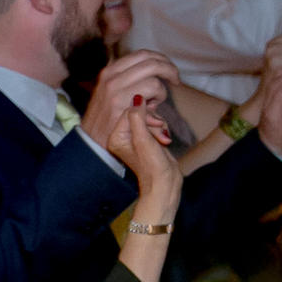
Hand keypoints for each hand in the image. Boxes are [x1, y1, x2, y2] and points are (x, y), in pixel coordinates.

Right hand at [78, 51, 178, 148]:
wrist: (91, 144)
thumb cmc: (107, 122)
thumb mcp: (113, 95)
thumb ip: (132, 82)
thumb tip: (156, 73)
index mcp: (110, 71)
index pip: (142, 54)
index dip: (161, 59)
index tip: (169, 69)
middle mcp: (111, 75)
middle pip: (150, 60)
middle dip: (169, 68)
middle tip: (176, 80)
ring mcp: (114, 87)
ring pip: (153, 74)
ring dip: (161, 88)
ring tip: (156, 101)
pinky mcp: (120, 101)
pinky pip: (152, 88)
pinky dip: (159, 96)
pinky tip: (153, 108)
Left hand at [105, 105, 178, 220]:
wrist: (165, 183)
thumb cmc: (152, 166)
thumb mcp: (144, 139)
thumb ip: (138, 118)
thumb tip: (137, 98)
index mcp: (116, 136)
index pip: (129, 111)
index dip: (145, 115)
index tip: (154, 125)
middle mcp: (123, 136)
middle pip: (139, 113)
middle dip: (153, 122)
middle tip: (160, 135)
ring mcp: (135, 137)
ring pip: (149, 117)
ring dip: (159, 126)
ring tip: (163, 140)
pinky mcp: (146, 138)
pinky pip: (154, 123)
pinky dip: (162, 129)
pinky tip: (164, 140)